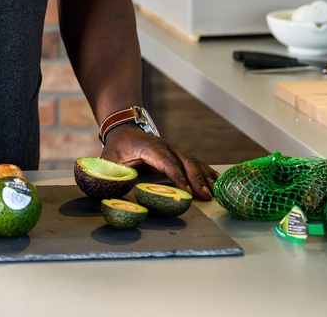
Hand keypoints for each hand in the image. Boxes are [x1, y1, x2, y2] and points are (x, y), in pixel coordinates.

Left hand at [101, 128, 218, 200]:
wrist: (124, 130)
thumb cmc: (117, 147)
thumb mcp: (109, 159)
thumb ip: (110, 172)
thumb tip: (112, 187)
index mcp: (150, 147)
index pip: (167, 163)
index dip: (178, 177)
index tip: (188, 192)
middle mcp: (166, 146)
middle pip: (185, 162)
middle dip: (196, 179)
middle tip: (206, 196)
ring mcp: (174, 149)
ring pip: (193, 162)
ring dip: (205, 177)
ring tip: (215, 193)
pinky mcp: (178, 154)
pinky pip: (195, 162)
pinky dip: (207, 172)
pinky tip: (217, 182)